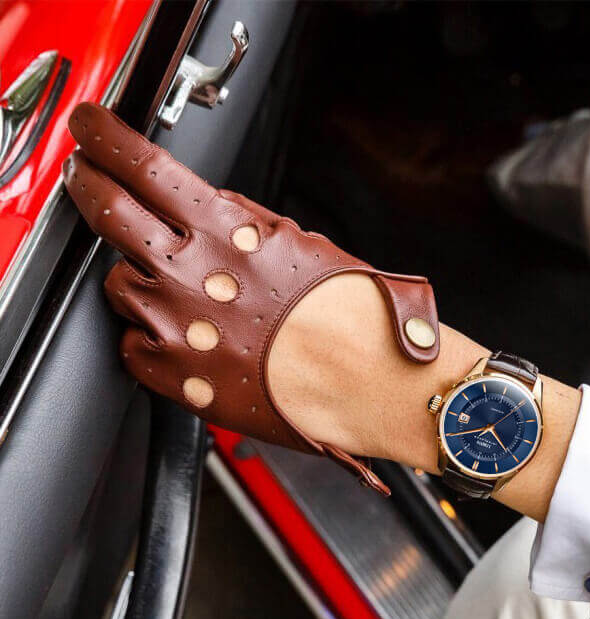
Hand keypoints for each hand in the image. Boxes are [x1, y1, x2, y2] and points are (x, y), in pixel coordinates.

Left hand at [63, 103, 580, 520]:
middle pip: (108, 212)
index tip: (90, 133)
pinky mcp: (177, 377)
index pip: (142, 165)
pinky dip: (149, 341)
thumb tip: (216, 212)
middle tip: (87, 182)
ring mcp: (176, 325)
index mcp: (225, 229)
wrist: (368, 380)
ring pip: (119, 286)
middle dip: (89, 188)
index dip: (104, 140)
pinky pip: (133, 348)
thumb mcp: (304, 243)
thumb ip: (247, 223)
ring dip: (139, 281)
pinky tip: (185, 342)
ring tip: (181, 297)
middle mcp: (190, 271)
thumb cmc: (351, 316)